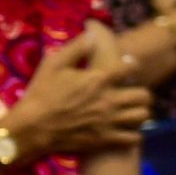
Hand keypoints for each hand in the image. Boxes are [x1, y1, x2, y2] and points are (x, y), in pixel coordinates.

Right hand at [4, 22, 150, 159]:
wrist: (31, 128)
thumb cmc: (40, 94)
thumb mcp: (53, 64)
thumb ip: (76, 48)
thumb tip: (92, 34)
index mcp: (99, 79)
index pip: (131, 68)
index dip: (132, 65)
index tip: (126, 67)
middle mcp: (109, 100)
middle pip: (144, 95)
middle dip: (139, 92)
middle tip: (129, 93)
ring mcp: (109, 121)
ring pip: (142, 116)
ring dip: (138, 112)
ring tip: (128, 112)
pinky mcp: (105, 139)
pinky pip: (133, 138)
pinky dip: (133, 134)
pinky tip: (124, 130)